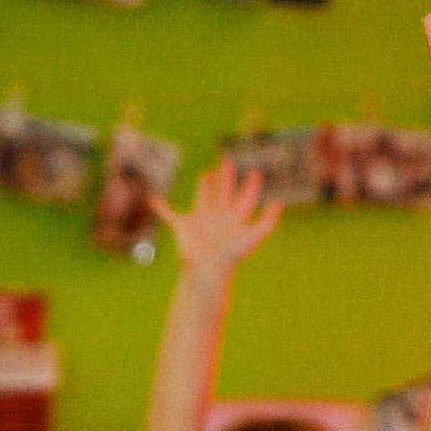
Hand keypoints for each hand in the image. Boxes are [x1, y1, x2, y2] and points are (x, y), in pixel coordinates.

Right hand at [153, 155, 281, 280]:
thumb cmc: (231, 256)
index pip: (245, 197)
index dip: (251, 185)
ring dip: (204, 186)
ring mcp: (201, 220)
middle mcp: (219, 216)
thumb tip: (278, 202)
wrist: (207, 270)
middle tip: (227, 160)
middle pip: (224, 192)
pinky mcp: (184, 226)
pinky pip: (170, 214)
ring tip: (206, 174)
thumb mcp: (253, 236)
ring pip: (203, 198)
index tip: (255, 172)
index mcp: (235, 218)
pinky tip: (152, 200)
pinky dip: (161, 208)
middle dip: (226, 176)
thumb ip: (268, 221)